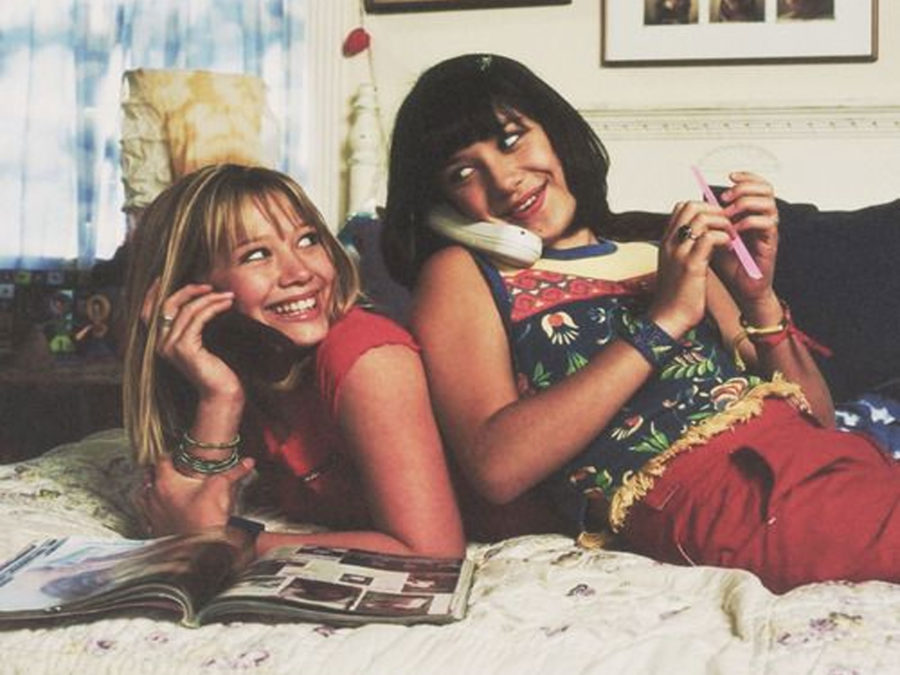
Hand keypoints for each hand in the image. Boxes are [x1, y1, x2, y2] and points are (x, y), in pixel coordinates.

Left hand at [133, 454, 255, 536]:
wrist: (199, 549)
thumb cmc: (204, 520)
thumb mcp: (220, 489)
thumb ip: (233, 473)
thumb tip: (247, 463)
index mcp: (166, 483)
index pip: (163, 459)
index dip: (171, 454)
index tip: (179, 455)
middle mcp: (154, 497)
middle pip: (149, 476)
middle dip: (159, 471)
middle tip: (172, 469)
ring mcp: (152, 514)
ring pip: (144, 495)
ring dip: (152, 489)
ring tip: (164, 487)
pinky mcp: (155, 528)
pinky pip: (147, 514)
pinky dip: (153, 509)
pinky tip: (163, 509)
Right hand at [141, 279, 241, 400]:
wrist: (222, 392)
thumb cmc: (217, 368)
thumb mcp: (201, 341)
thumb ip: (193, 324)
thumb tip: (201, 298)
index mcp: (161, 342)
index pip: (149, 312)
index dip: (153, 293)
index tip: (164, 277)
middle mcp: (160, 344)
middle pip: (167, 305)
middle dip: (188, 290)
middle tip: (210, 286)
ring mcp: (170, 346)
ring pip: (186, 310)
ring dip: (208, 298)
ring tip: (227, 296)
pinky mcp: (184, 348)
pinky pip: (197, 319)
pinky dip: (212, 308)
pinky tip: (225, 305)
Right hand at [648, 200, 733, 337]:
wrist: (668, 318)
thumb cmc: (676, 296)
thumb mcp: (678, 266)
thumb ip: (687, 250)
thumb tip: (705, 236)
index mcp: (666, 242)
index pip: (682, 207)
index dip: (703, 208)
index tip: (717, 222)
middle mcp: (670, 243)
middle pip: (691, 206)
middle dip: (715, 211)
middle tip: (727, 225)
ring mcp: (679, 253)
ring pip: (701, 218)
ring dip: (722, 223)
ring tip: (730, 236)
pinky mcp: (691, 265)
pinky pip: (709, 237)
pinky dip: (723, 237)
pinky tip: (728, 247)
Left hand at [712, 171, 778, 301]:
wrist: (741, 287)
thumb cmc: (729, 263)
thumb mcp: (715, 235)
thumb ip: (712, 219)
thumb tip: (697, 202)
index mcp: (753, 212)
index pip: (757, 184)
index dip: (746, 176)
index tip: (729, 176)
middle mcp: (764, 218)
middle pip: (766, 188)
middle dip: (744, 188)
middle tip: (725, 198)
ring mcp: (769, 230)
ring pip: (768, 203)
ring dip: (745, 204)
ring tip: (728, 215)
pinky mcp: (770, 242)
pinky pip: (766, 224)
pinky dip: (748, 223)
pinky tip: (735, 231)